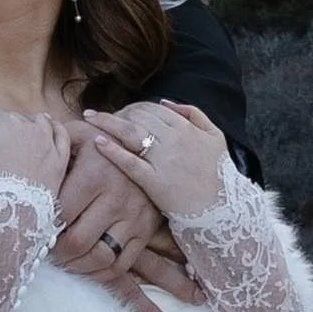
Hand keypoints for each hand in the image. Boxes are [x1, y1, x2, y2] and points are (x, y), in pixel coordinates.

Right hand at [0, 96, 67, 195]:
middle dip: (4, 130)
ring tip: (20, 144)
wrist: (9, 213)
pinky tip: (47, 136)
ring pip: (40, 122)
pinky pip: (62, 135)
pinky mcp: (60, 159)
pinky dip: (55, 131)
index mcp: (6, 121)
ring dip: (30, 127)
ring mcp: (48, 142)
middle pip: (14, 119)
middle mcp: (30, 126)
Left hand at [50, 130, 197, 311]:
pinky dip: (99, 273)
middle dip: (57, 254)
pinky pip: (121, 265)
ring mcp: (134, 217)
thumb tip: (23, 161)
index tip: (35, 231)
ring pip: (100, 258)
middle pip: (78, 242)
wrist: (150, 148)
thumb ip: (50, 146)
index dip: (44, 229)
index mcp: (95, 174)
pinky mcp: (145, 233)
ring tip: (64, 261)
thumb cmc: (102, 142)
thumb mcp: (77, 135)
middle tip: (47, 252)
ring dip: (77, 266)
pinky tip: (85, 266)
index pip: (61, 215)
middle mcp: (117, 197)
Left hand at [81, 100, 232, 225]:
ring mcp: (163, 160)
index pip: (152, 108)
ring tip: (89, 118)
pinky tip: (97, 141)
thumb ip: (194, 114)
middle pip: (137, 116)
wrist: (223, 209)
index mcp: (186, 127)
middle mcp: (173, 139)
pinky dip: (112, 150)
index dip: (133, 106)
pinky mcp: (154, 181)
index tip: (120, 109)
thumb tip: (166, 101)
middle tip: (98, 114)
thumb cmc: (219, 175)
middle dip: (117, 112)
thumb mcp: (215, 137)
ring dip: (107, 122)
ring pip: (130, 132)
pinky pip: (129, 162)